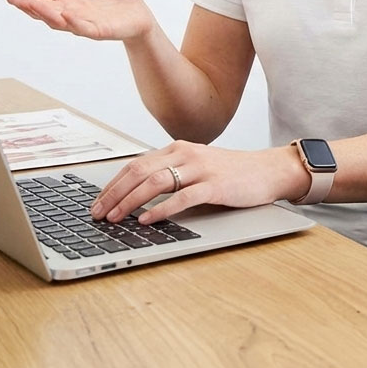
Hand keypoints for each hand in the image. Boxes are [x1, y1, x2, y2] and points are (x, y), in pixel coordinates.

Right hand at [0, 0, 153, 41]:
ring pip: (57, 19)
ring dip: (43, 12)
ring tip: (29, 4)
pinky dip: (74, 22)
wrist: (137, 12)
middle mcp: (66, 8)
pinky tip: (67, 15)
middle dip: (25, 3)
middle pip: (41, 7)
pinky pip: (84, 28)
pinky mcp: (97, 30)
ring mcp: (80, 21)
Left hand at [89, 141, 305, 222]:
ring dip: (130, 201)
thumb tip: (137, 195)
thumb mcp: (197, 167)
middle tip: (97, 213)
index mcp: (178, 148)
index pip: (136, 164)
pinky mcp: (215, 185)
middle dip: (113, 194)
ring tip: (116, 217)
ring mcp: (201, 169)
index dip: (113, 184)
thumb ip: (172, 174)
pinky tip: (147, 219)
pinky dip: (160, 209)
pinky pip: (181, 197)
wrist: (268, 170)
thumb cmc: (232, 173)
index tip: (97, 202)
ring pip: (155, 182)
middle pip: (139, 171)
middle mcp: (186, 154)